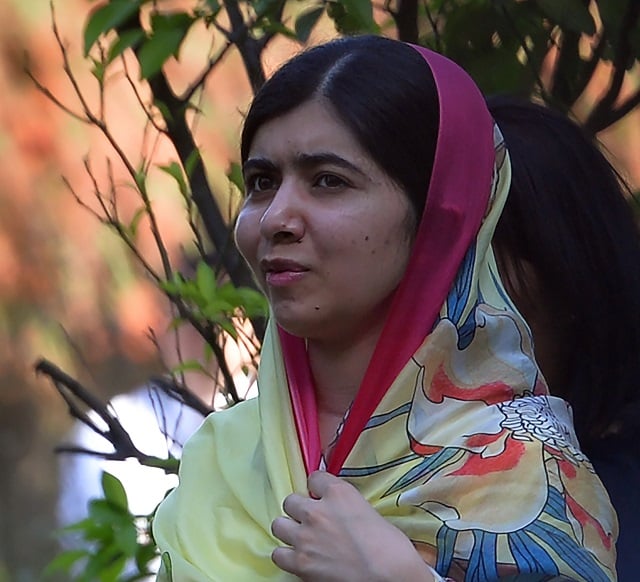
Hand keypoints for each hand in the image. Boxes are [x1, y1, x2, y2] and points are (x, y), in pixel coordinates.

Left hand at [271, 471, 436, 580]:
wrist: (388, 576)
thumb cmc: (390, 548)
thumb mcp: (370, 513)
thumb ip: (349, 507)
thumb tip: (343, 515)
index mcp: (338, 493)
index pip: (315, 477)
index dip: (317, 488)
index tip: (320, 494)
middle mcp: (317, 511)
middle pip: (291, 500)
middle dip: (299, 509)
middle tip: (310, 519)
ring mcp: (305, 536)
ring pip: (279, 525)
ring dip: (289, 529)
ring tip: (300, 537)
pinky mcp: (300, 562)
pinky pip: (278, 553)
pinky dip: (286, 555)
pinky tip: (297, 557)